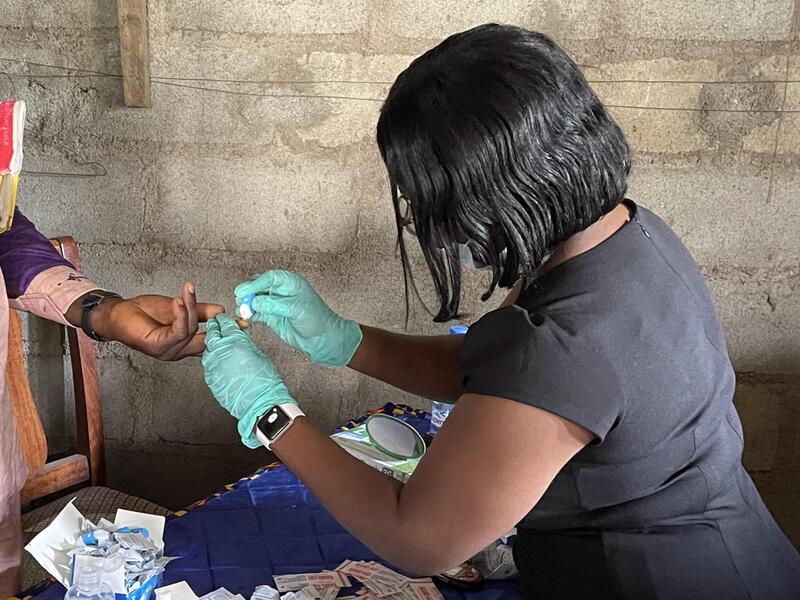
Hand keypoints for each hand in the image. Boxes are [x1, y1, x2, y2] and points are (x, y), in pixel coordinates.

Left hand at [84, 283, 223, 359]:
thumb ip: (200, 311)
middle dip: (221, 328)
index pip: (211, 340)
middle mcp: (179, 351)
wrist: (119, 313)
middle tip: (232, 317)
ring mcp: (169, 351)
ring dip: (191, 308)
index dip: (227, 332)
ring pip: (191, 331)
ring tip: (186, 292)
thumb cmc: (143, 313)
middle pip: (207, 341)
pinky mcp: (159, 346)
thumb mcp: (179, 309)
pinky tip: (179, 301)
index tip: (243, 323)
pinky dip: (181, 314)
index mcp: (185, 344)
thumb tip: (221, 310)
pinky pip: (179, 331)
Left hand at [202, 314, 295, 447]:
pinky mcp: (210, 378)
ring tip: (220, 345)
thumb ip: (246, 342)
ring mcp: (213, 366)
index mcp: (235, 343)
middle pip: (213, 334)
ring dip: (213, 344)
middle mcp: (221, 352)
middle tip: (218, 325)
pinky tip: (220, 361)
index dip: (225, 320)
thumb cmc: (264, 382)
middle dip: (215, 328)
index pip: (226, 324)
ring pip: (208, 349)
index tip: (225, 319)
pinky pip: (208, 364)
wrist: (259, 404)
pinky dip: (213, 359)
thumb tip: (241, 334)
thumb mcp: (259, 354)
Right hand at [235, 270, 362, 366]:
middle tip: (240, 300)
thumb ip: (274, 304)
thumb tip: (254, 302)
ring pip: (255, 300)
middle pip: (258, 287)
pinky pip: (256, 313)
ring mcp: (275, 304)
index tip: (244, 291)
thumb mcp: (296, 309)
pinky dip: (249, 315)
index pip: (269, 278)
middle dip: (248, 293)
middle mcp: (281, 291)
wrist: (322, 339)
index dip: (255, 283)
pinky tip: (245, 318)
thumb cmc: (317, 319)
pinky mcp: (271, 317)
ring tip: (242, 311)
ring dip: (247, 304)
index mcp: (290, 282)